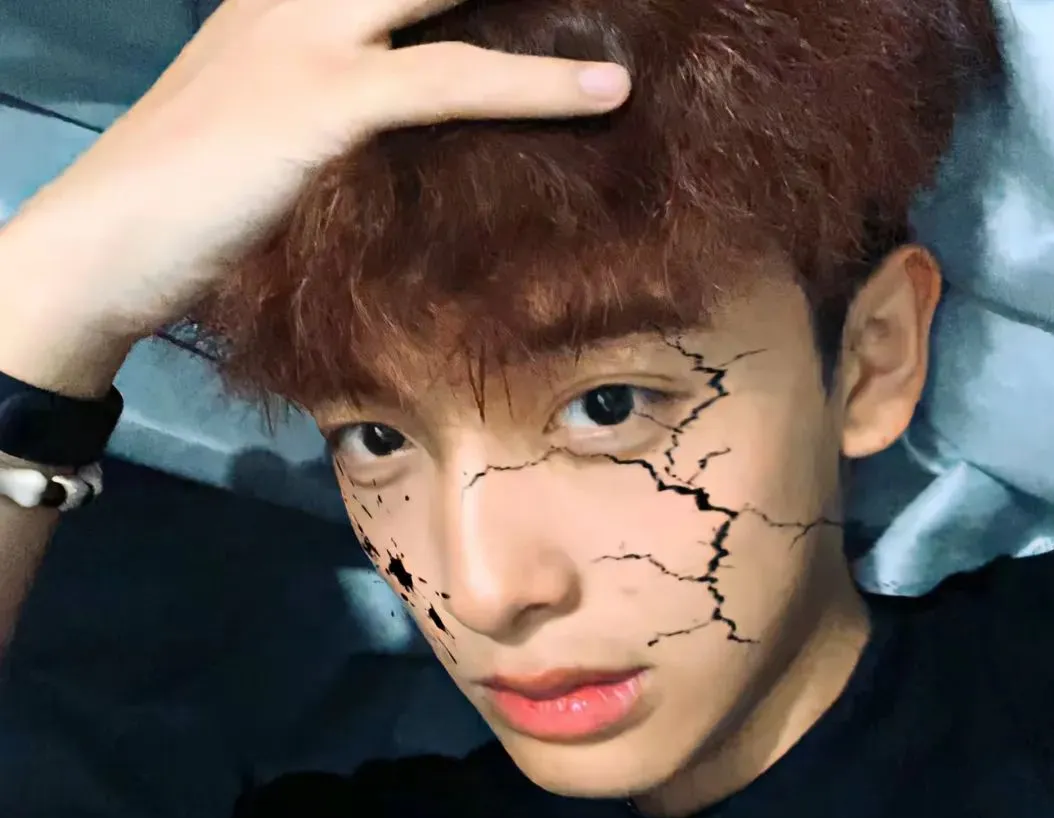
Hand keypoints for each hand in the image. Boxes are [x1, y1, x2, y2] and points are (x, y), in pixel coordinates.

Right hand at [3, 0, 630, 366]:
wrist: (109, 242)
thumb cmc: (192, 199)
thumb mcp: (271, 127)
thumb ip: (340, 106)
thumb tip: (419, 126)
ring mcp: (308, 39)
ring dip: (546, 0)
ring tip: (628, 5)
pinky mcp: (320, 101)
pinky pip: (450, 80)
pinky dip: (536, 86)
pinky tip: (605, 90)